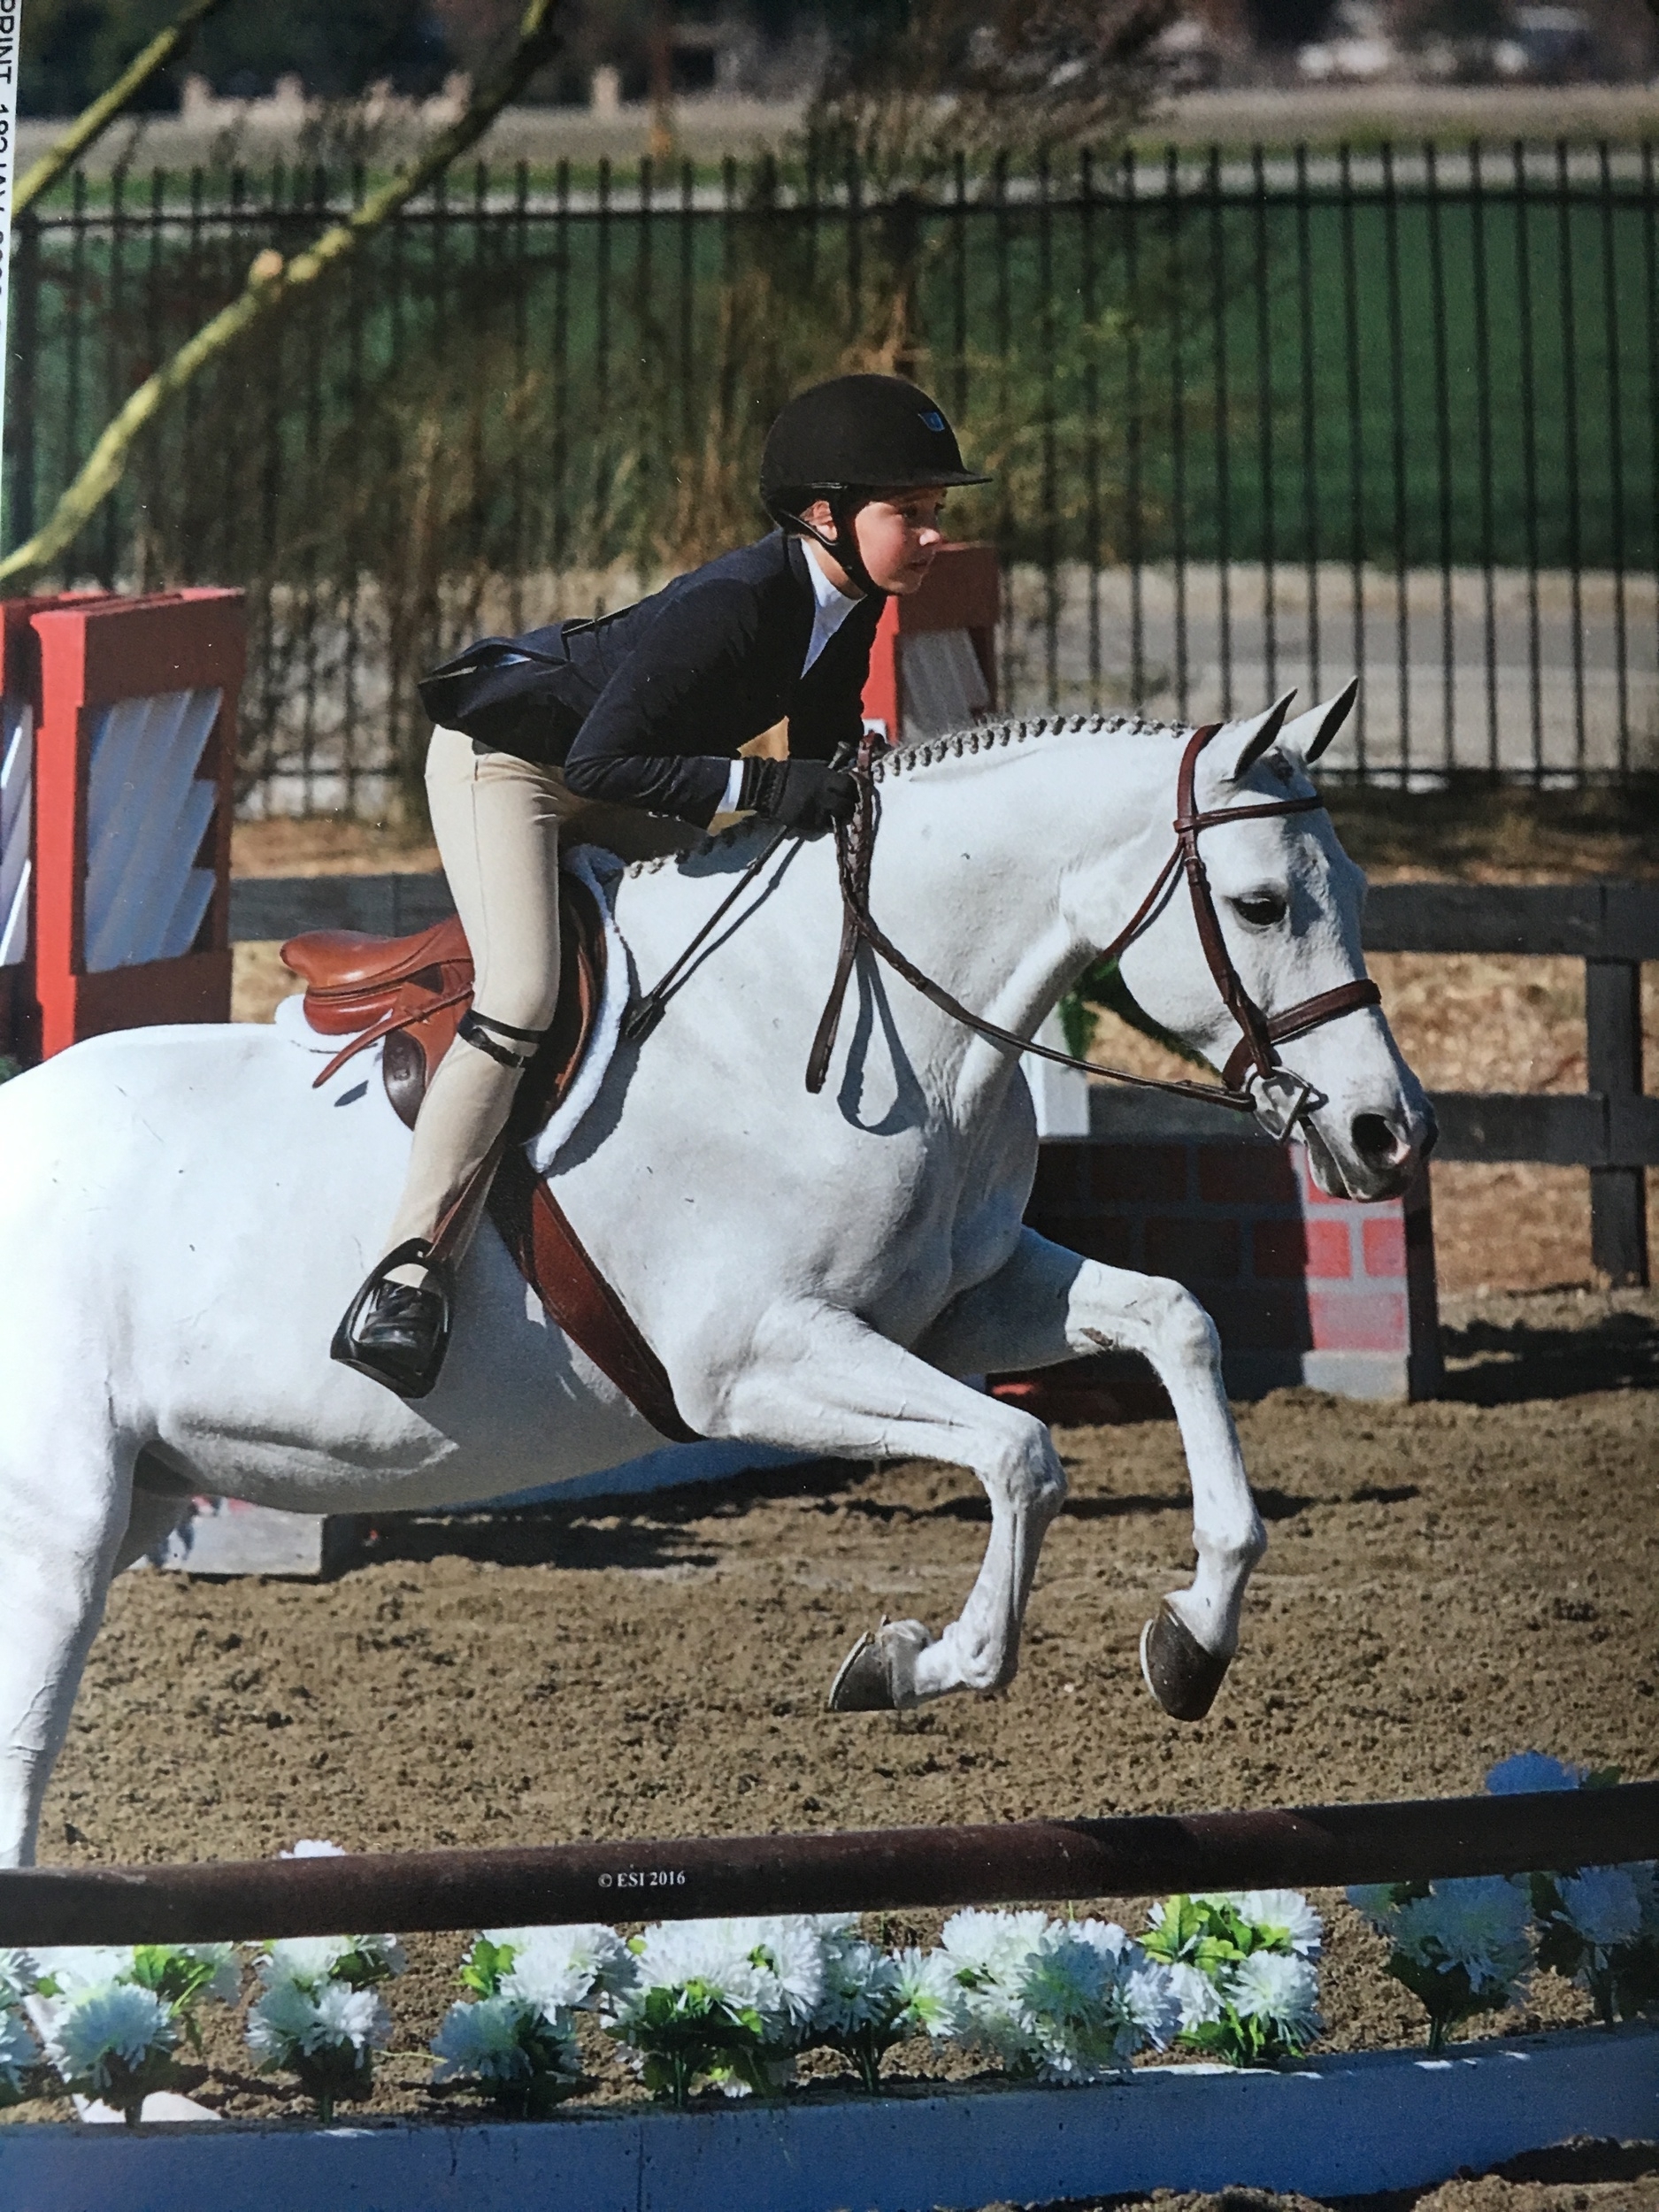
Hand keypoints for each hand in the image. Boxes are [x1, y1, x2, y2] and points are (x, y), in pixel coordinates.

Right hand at [740, 758, 857, 836]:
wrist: (768, 787)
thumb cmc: (791, 773)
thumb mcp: (814, 768)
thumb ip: (830, 775)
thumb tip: (846, 780)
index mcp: (825, 778)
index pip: (849, 786)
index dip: (854, 789)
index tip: (855, 791)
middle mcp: (823, 795)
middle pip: (846, 805)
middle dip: (850, 806)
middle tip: (850, 807)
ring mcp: (815, 810)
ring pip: (837, 818)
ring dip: (840, 817)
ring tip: (840, 815)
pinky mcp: (807, 823)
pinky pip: (823, 826)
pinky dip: (827, 824)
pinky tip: (827, 820)